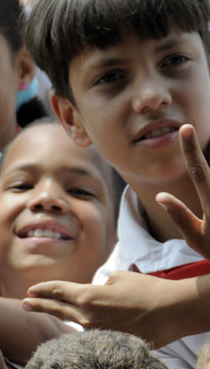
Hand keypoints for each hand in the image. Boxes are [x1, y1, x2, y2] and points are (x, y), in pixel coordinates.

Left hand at [23, 269, 186, 346]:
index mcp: (87, 296)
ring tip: (46, 312)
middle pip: (57, 309)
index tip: (31, 290)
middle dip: (39, 304)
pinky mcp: (108, 341)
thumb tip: (96, 292)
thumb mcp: (119, 278)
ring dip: (60, 316)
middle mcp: (87, 316)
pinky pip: (89, 332)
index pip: (58, 292)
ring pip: (73, 322)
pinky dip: (82, 327)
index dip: (43, 289)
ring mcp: (97, 331)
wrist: (171, 312)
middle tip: (24, 303)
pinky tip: (76, 326)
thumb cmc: (146, 290)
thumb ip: (100, 286)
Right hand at [156, 123, 209, 257]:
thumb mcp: (196, 240)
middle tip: (187, 128)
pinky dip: (207, 187)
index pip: (200, 172)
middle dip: (196, 151)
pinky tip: (206, 214)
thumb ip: (180, 216)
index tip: (186, 128)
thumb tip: (162, 196)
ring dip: (204, 181)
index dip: (190, 150)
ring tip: (197, 191)